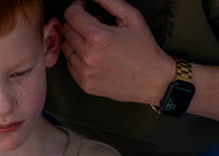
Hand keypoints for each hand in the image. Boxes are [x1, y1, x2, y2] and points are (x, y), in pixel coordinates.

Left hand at [61, 0, 175, 104]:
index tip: (84, 7)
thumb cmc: (144, 49)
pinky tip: (94, 56)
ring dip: (76, 40)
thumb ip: (109, 1)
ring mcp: (85, 72)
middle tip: (94, 25)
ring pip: (66, 47)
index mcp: (98, 37)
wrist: (152, 80)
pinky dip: (78, 57)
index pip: (71, 14)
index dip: (77, 6)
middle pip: (67, 29)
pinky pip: (70, 64)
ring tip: (95, 42)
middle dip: (77, 22)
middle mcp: (88, 56)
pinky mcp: (85, 84)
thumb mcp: (131, 17)